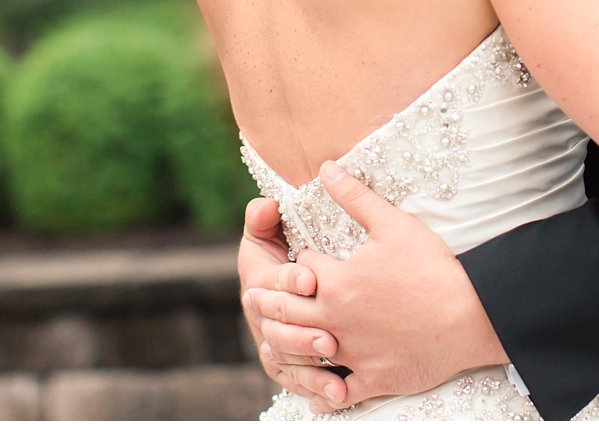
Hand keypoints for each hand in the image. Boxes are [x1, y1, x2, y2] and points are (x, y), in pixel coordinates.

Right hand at [237, 197, 340, 397]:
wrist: (294, 278)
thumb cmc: (282, 246)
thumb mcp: (273, 228)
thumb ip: (266, 216)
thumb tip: (266, 204)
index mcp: (259, 278)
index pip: (271, 280)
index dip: (289, 279)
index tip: (311, 279)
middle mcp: (263, 314)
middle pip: (278, 328)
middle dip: (301, 333)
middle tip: (328, 338)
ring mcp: (275, 340)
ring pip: (286, 359)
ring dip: (308, 365)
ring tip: (335, 364)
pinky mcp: (289, 363)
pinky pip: (296, 380)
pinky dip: (315, 388)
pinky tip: (338, 394)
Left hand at [245, 162, 508, 412]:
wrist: (470, 316)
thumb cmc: (433, 268)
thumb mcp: (393, 223)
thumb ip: (355, 196)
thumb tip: (326, 168)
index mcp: (336, 281)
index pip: (300, 269)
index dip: (299, 262)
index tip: (300, 260)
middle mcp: (336, 320)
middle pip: (288, 312)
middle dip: (270, 303)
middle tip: (254, 299)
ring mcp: (353, 353)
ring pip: (304, 354)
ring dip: (284, 347)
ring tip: (272, 343)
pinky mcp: (374, 379)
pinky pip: (340, 394)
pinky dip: (324, 395)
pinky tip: (317, 395)